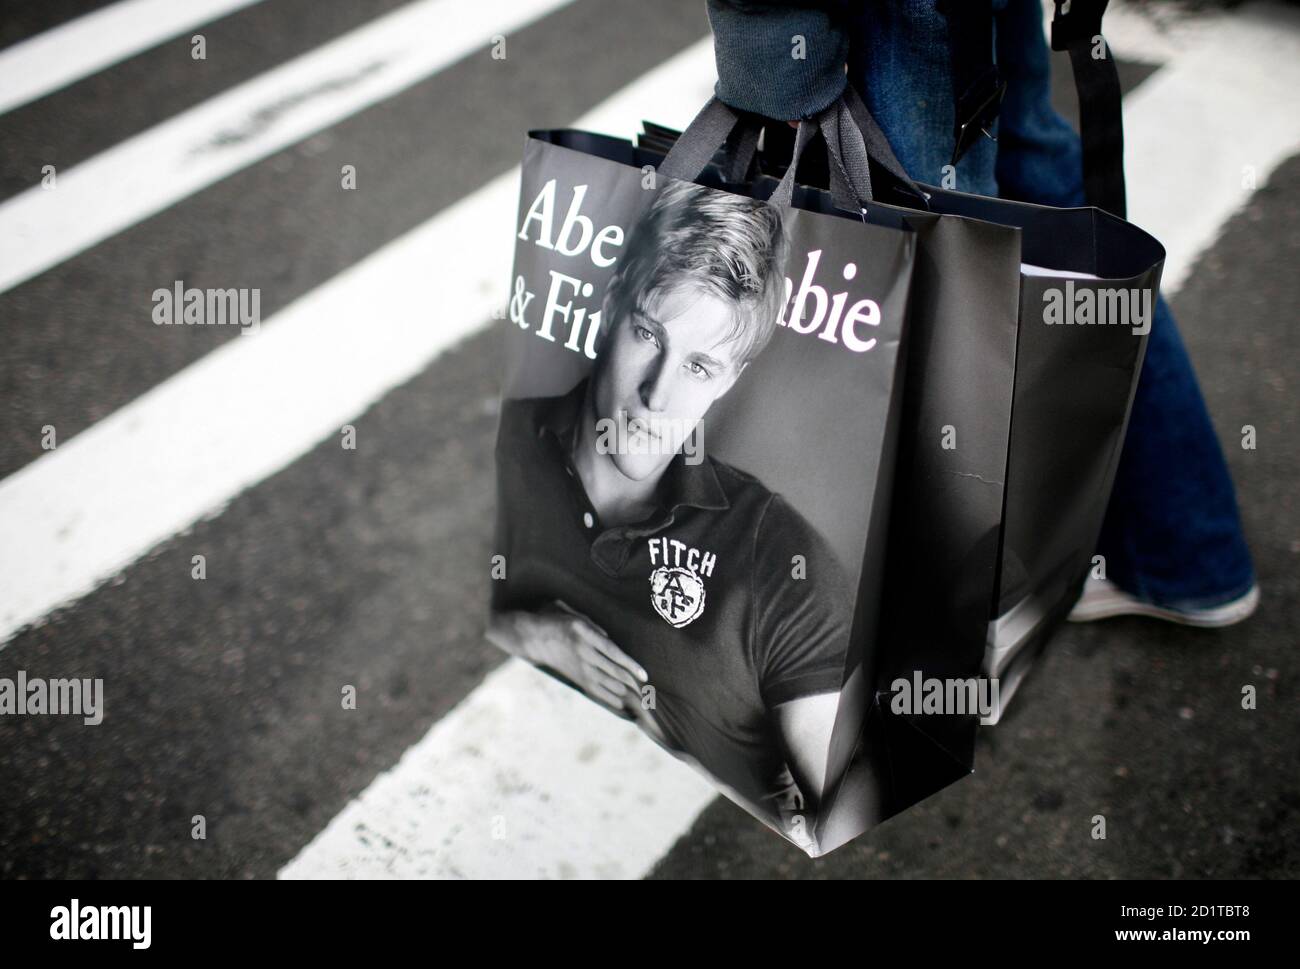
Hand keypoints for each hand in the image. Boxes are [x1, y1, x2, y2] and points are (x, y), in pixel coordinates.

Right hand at [497, 603, 648, 713]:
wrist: (533, 638)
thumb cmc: (558, 622)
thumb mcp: (577, 617)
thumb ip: (597, 629)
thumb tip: (614, 644)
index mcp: (584, 634)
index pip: (613, 652)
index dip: (630, 664)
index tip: (644, 675)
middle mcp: (583, 653)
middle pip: (613, 671)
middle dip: (633, 683)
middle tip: (650, 692)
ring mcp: (579, 667)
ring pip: (607, 683)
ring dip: (625, 692)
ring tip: (642, 700)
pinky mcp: (576, 678)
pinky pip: (596, 691)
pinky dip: (611, 698)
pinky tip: (623, 704)